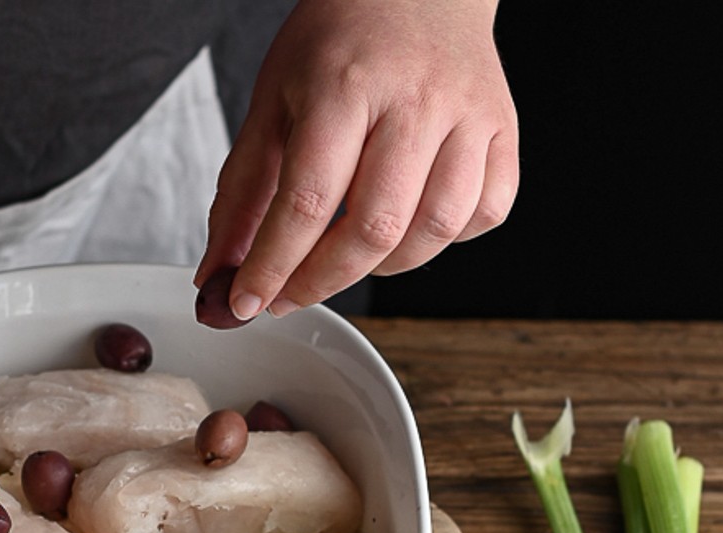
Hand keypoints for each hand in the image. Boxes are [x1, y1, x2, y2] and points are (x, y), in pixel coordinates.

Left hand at [196, 0, 518, 317]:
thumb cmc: (341, 39)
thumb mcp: (272, 102)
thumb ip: (244, 192)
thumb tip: (218, 274)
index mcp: (345, 85)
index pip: (307, 202)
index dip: (273, 266)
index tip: (248, 302)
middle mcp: (417, 99)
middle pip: (374, 227)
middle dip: (321, 281)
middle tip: (289, 294)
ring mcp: (470, 115)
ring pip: (434, 230)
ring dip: (381, 268)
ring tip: (346, 256)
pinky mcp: (503, 129)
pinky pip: (484, 214)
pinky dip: (442, 241)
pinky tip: (407, 226)